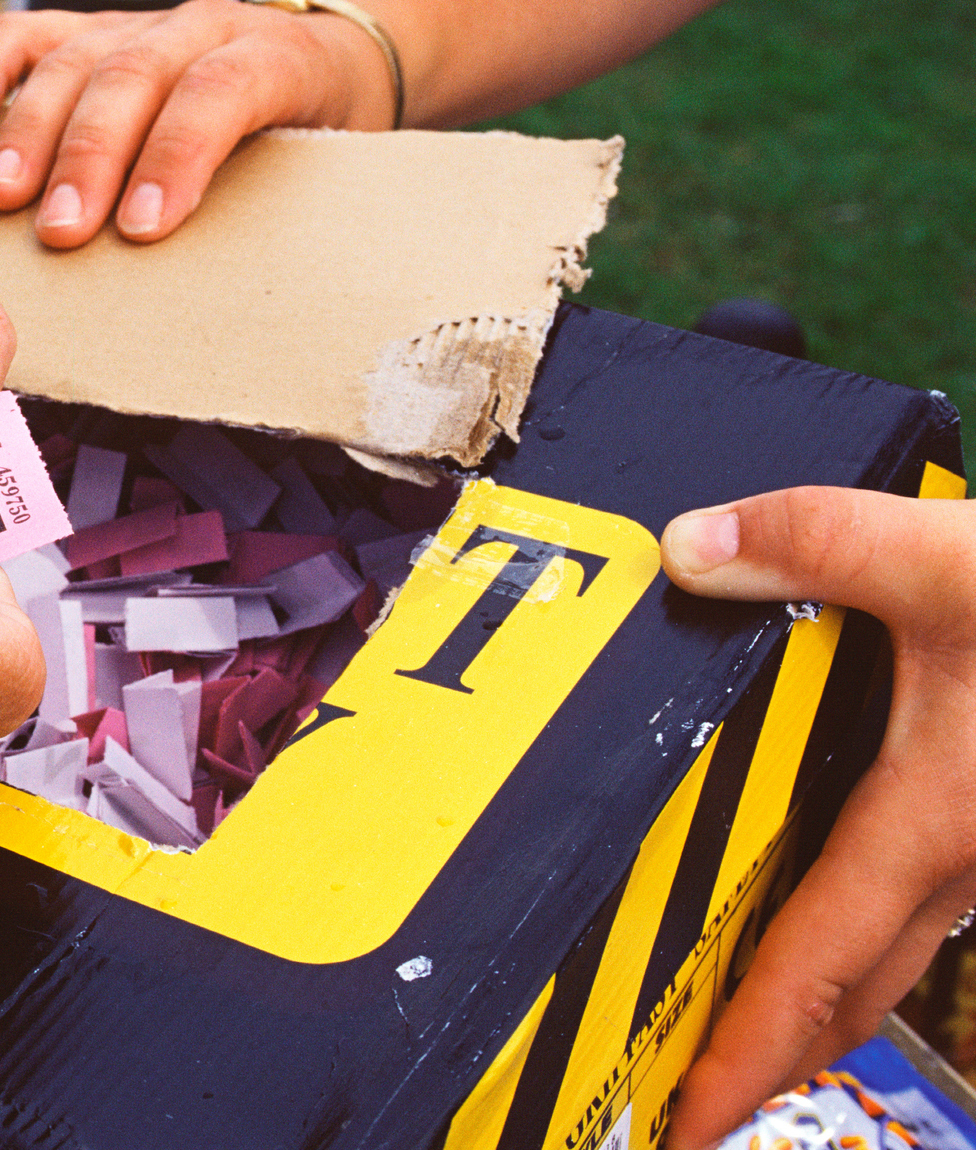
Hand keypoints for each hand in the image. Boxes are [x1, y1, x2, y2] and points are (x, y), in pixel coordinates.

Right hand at [0, 0, 395, 248]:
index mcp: (276, 57)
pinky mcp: (93, 27)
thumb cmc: (322, 123)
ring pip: (75, 58)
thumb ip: (279, 203)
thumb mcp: (331, 161)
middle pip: (133, 77)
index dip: (177, 155)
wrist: (331, 49)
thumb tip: (230, 293)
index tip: (141, 227)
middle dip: (89, 157)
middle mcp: (202, 29)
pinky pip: (27, 35)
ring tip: (1, 198)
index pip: (220, 92)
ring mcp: (141, 23)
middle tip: (59, 232)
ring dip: (31, 131)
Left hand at [659, 485, 975, 1148]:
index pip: (810, 966)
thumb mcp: (949, 561)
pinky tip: (861, 877)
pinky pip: (944, 892)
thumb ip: (814, 543)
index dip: (740, 1054)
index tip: (689, 1120)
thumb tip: (692, 549)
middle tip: (705, 1083)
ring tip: (762, 996)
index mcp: (929, 822)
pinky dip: (883, 914)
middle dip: (774, 1045)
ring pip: (903, 940)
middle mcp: (971, 856)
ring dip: (832, 977)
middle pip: (852, 984)